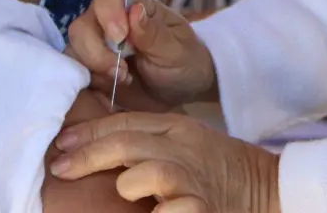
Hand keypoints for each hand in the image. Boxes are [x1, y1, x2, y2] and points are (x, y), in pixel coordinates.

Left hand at [51, 112, 280, 212]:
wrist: (267, 187)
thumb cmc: (216, 167)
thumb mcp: (184, 141)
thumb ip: (147, 136)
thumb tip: (95, 138)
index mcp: (176, 128)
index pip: (124, 122)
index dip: (88, 132)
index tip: (60, 144)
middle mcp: (184, 149)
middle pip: (127, 143)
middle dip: (88, 155)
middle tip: (59, 168)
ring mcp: (194, 180)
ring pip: (145, 174)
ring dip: (128, 184)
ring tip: (128, 194)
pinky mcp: (202, 210)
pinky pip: (169, 212)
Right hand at [67, 0, 216, 110]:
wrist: (181, 93)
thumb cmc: (184, 63)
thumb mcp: (177, 51)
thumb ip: (155, 34)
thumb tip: (134, 10)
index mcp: (134, 6)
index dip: (108, 9)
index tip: (121, 36)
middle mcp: (108, 22)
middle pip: (82, 24)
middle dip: (97, 50)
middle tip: (123, 71)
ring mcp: (96, 46)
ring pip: (74, 50)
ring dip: (94, 68)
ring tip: (124, 80)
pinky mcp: (90, 70)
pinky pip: (74, 73)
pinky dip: (89, 82)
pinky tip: (112, 89)